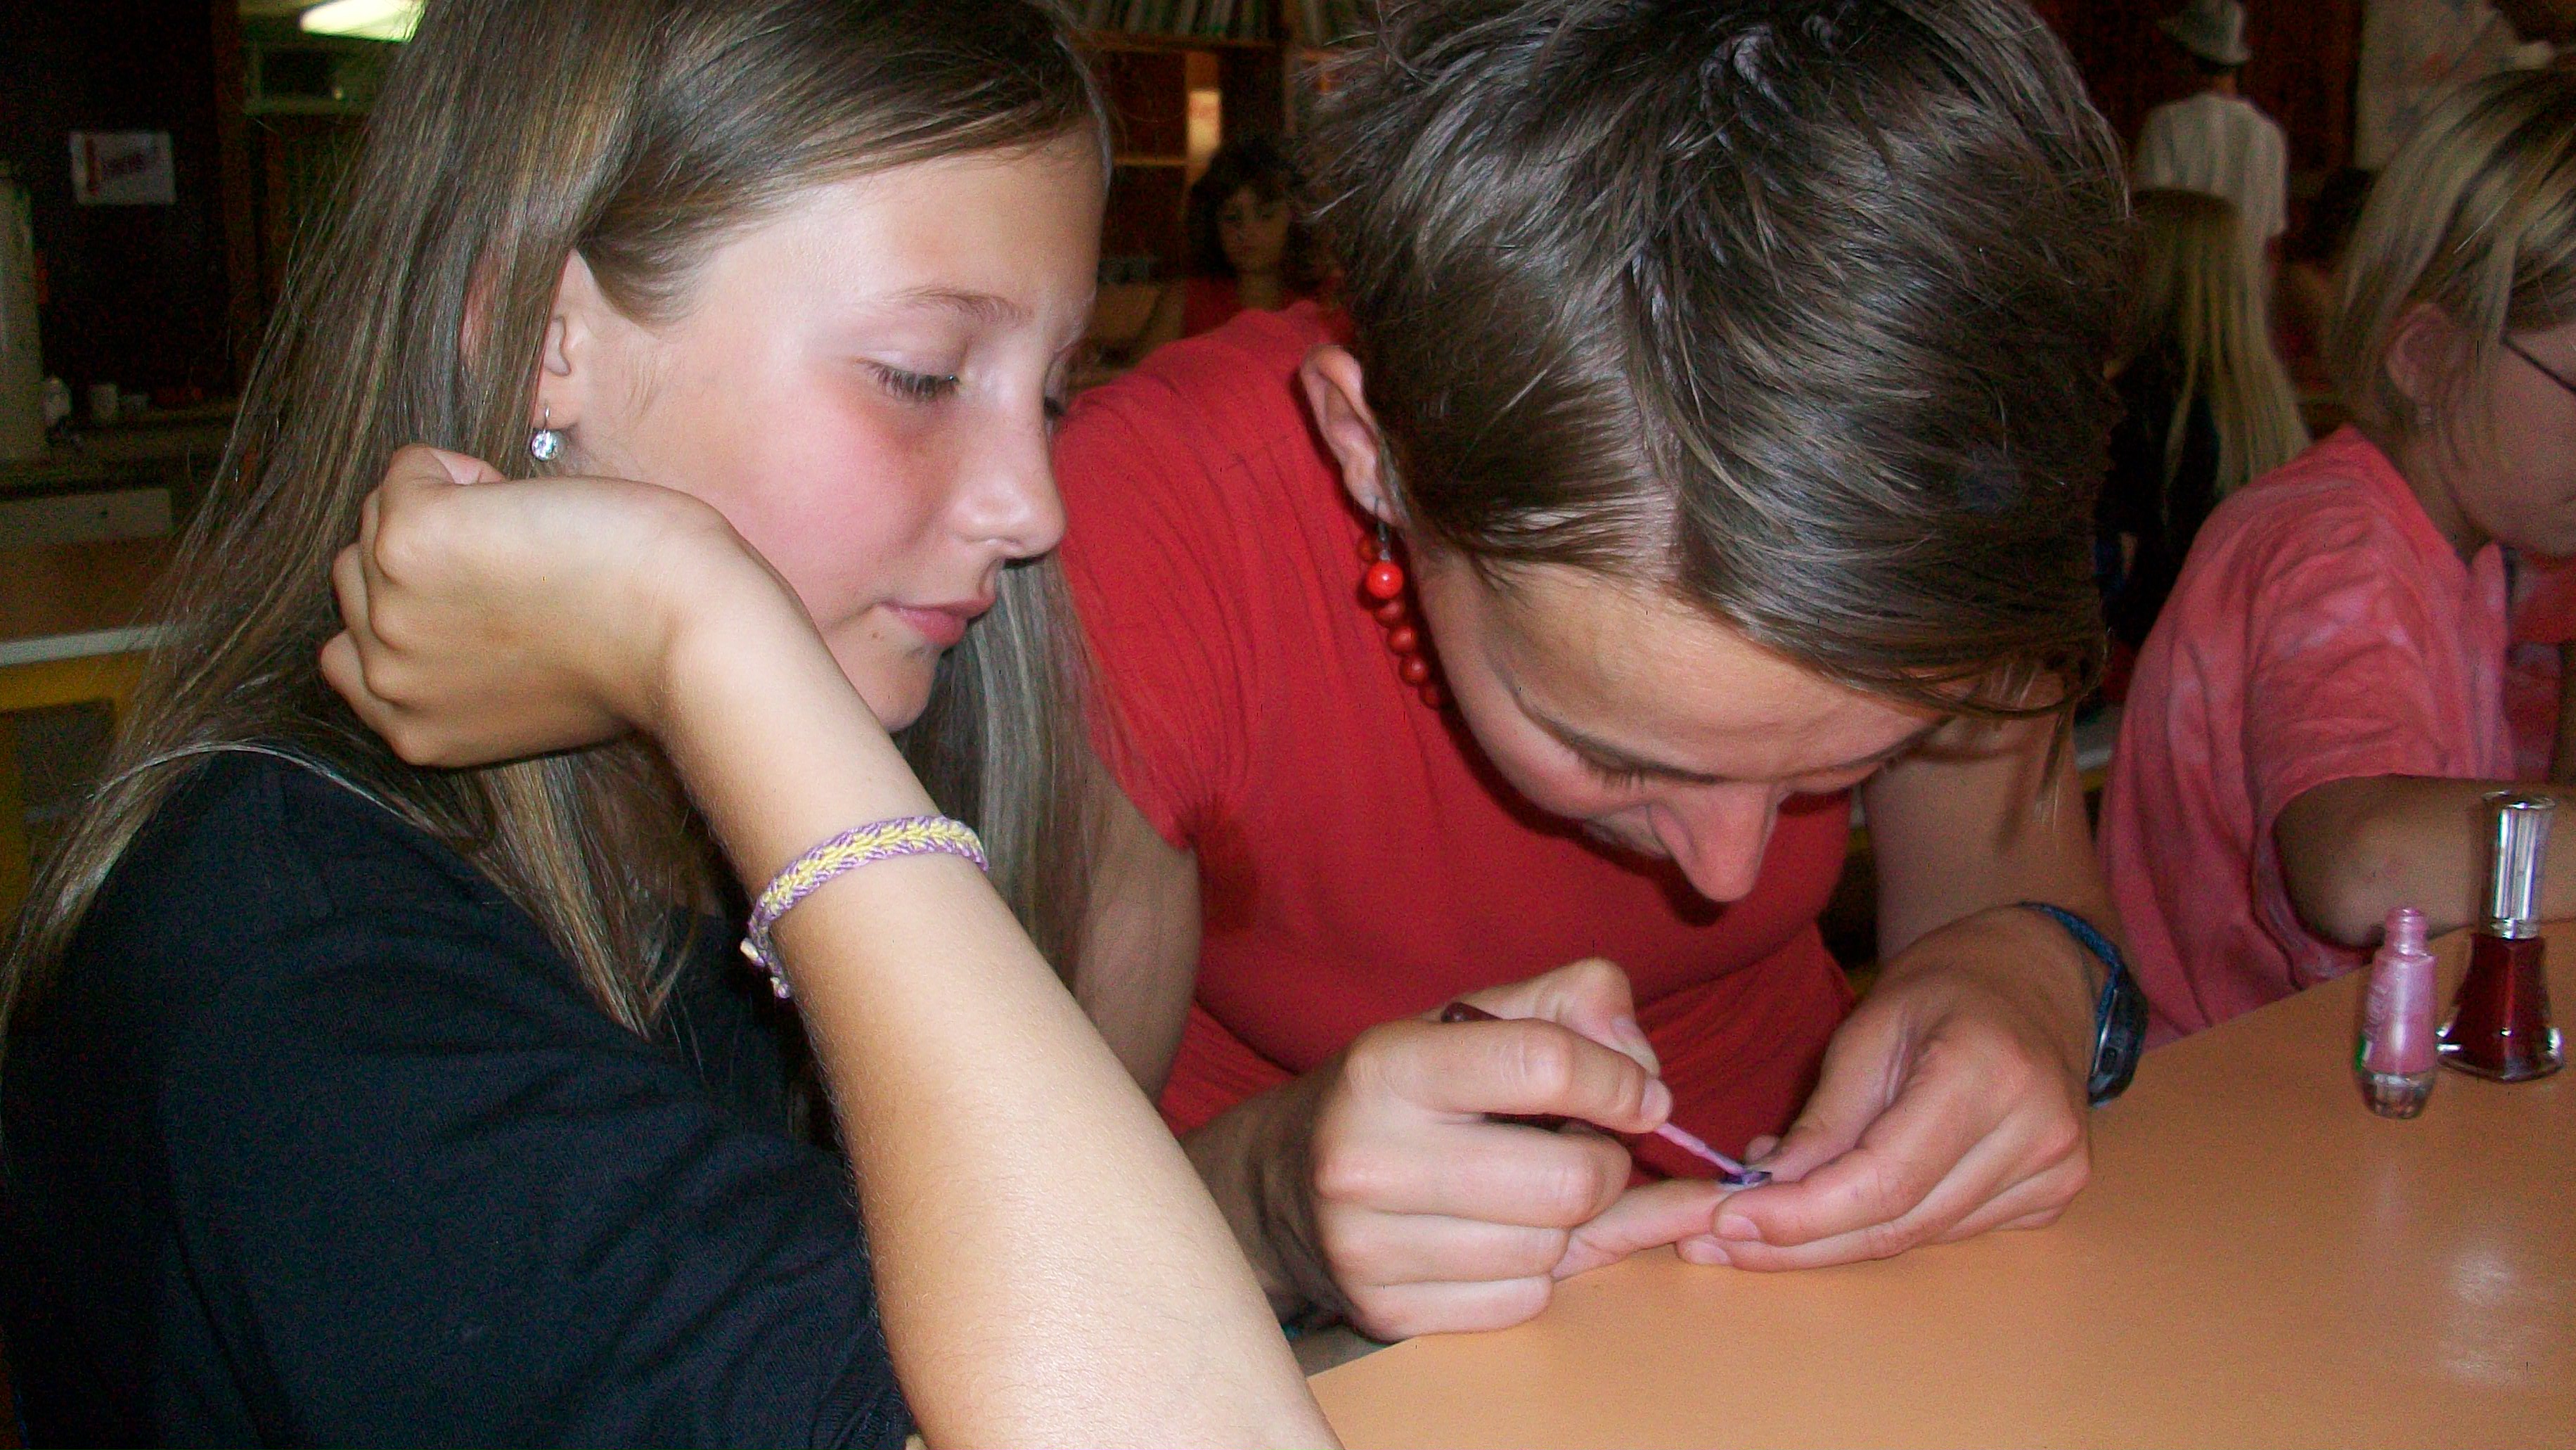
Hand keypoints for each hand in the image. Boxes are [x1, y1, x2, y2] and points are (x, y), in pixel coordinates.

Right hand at [322, 445, 797, 766]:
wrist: (688, 636)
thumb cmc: (642, 652)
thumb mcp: (529, 689)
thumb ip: (466, 666)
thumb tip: (449, 592)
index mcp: (414, 731)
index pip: (348, 657)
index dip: (409, 608)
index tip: (477, 598)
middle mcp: (388, 681)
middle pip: (356, 578)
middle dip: (428, 556)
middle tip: (521, 566)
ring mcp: (389, 611)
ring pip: (378, 519)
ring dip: (446, 509)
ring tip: (530, 540)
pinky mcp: (408, 544)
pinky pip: (407, 469)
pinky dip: (459, 468)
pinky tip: (523, 505)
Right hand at [1254, 958, 1728, 1339]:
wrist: (1281, 1185)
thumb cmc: (1402, 1094)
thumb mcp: (1468, 1019)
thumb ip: (1569, 1001)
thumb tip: (1645, 1063)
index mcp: (1388, 1065)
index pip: (1545, 1063)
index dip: (1620, 1081)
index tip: (1639, 1095)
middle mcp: (1366, 1157)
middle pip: (1570, 1180)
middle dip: (1603, 1164)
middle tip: (1580, 1149)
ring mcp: (1368, 1246)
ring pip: (1551, 1250)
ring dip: (1569, 1224)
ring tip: (1527, 1190)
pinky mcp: (1384, 1312)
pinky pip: (1521, 1303)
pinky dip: (1533, 1274)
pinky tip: (1497, 1238)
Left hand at [1679, 906, 2094, 1270]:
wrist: (2036, 979)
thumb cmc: (1945, 987)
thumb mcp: (1868, 1027)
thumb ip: (1823, 1119)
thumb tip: (1762, 1192)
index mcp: (1987, 1071)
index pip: (1883, 1179)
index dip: (1801, 1214)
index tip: (1725, 1220)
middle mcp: (2036, 1131)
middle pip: (1899, 1223)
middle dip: (1798, 1242)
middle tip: (1717, 1242)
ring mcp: (2056, 1171)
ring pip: (1918, 1238)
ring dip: (1831, 1239)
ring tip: (1761, 1216)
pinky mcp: (2053, 1195)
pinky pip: (1947, 1231)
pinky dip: (1883, 1224)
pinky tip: (1839, 1204)